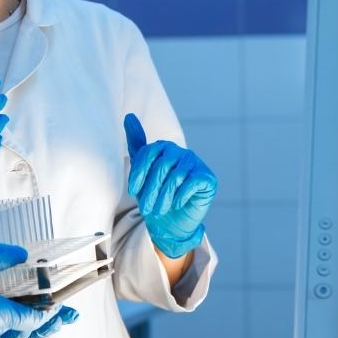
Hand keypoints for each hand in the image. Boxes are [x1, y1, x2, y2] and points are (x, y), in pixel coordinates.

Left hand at [124, 112, 216, 258]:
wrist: (172, 222)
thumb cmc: (155, 196)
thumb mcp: (142, 173)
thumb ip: (137, 145)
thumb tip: (129, 116)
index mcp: (164, 148)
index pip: (148, 153)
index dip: (138, 173)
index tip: (133, 191)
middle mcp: (181, 152)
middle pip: (162, 165)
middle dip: (151, 189)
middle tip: (147, 207)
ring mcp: (196, 163)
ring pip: (176, 176)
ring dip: (164, 197)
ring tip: (159, 209)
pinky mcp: (207, 178)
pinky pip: (192, 183)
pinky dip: (180, 196)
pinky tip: (176, 204)